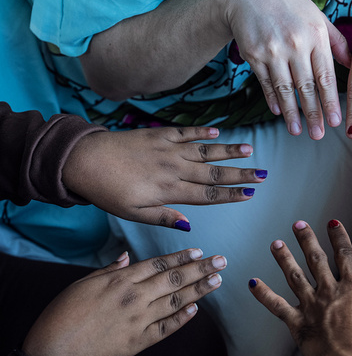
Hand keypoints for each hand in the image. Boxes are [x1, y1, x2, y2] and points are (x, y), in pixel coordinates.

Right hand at [22, 249, 226, 355]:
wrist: (54, 351)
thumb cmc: (63, 315)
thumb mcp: (83, 283)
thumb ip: (109, 269)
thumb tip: (126, 257)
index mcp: (120, 280)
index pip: (159, 263)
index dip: (181, 257)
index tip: (199, 251)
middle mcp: (134, 297)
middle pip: (174, 278)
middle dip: (200, 268)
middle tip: (221, 260)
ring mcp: (139, 320)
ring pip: (176, 300)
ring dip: (199, 289)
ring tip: (217, 280)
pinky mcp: (139, 341)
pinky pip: (167, 327)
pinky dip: (184, 318)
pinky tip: (197, 308)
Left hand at [62, 126, 265, 230]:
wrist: (85, 160)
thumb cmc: (107, 191)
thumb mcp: (133, 213)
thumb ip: (163, 216)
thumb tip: (189, 225)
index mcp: (169, 190)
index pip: (208, 194)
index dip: (231, 194)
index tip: (251, 194)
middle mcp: (174, 169)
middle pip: (214, 172)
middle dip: (241, 174)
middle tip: (263, 174)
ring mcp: (168, 149)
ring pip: (205, 150)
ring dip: (229, 151)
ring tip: (250, 150)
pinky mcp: (159, 134)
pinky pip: (186, 132)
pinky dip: (202, 131)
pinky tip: (217, 131)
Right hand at [223, 0, 351, 139]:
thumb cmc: (288, 5)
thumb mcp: (317, 16)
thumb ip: (336, 41)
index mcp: (316, 35)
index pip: (326, 75)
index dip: (331, 101)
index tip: (336, 121)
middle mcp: (296, 43)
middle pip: (307, 86)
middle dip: (314, 113)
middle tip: (319, 135)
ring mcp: (273, 50)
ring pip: (285, 88)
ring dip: (292, 113)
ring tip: (298, 131)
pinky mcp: (254, 55)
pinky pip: (266, 82)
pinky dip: (273, 99)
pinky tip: (280, 112)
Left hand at [250, 220, 351, 355]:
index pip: (345, 254)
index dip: (339, 236)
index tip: (332, 222)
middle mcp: (329, 291)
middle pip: (316, 260)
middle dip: (307, 240)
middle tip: (298, 225)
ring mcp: (312, 306)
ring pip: (295, 277)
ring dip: (284, 258)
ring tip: (276, 244)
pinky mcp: (298, 322)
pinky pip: (277, 306)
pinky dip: (263, 294)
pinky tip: (253, 283)